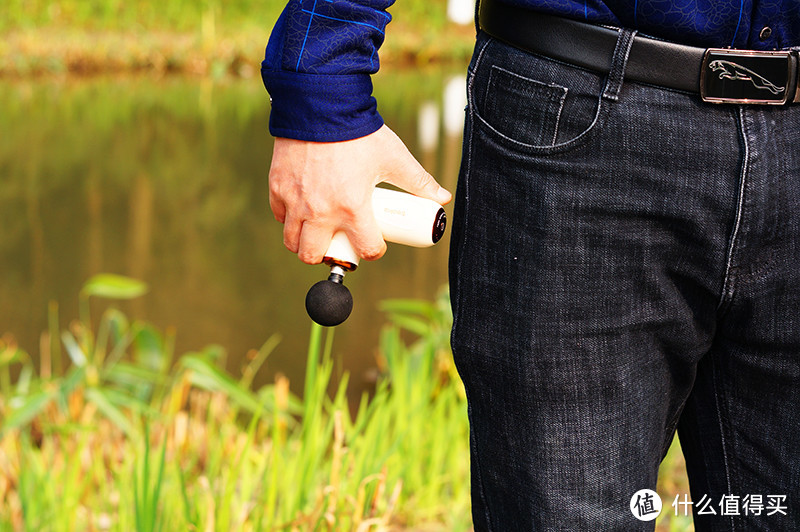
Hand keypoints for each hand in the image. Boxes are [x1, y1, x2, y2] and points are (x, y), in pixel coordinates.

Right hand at [269, 124, 451, 263]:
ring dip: (306, 243)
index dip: (374, 251)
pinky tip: (301, 212)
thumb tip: (442, 198)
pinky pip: (280, 216)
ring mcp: (295, 201)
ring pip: (293, 242)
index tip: (375, 243)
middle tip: (340, 243)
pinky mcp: (277, 187)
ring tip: (319, 232)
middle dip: (330, 255)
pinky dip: (289, 219)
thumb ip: (419, 181)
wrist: (321, 103)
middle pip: (316, 256)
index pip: (366, 250)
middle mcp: (320, 211)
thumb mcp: (394, 158)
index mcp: (352, 209)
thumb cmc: (359, 132)